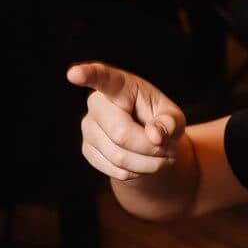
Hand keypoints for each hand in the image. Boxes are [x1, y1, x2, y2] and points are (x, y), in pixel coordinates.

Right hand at [68, 62, 183, 181]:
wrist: (148, 141)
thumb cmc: (161, 121)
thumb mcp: (174, 117)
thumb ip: (169, 122)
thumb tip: (154, 136)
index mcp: (120, 85)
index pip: (102, 78)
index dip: (87, 75)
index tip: (73, 74)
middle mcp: (97, 103)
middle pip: (120, 133)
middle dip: (150, 148)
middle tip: (170, 151)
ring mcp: (88, 127)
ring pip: (118, 156)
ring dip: (148, 164)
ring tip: (163, 158)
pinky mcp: (87, 149)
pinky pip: (115, 170)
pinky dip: (137, 173)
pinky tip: (144, 163)